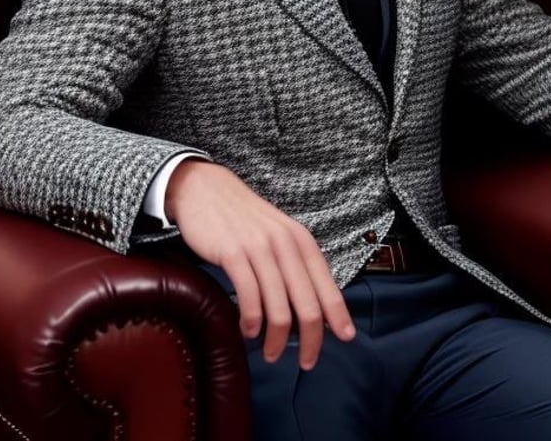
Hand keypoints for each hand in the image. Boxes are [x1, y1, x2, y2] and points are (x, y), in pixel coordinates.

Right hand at [165, 160, 355, 369]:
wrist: (204, 189)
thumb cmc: (242, 218)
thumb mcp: (278, 234)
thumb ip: (295, 263)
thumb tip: (313, 306)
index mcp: (300, 239)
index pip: (327, 284)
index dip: (338, 315)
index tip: (346, 338)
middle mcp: (285, 243)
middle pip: (307, 304)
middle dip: (311, 340)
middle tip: (306, 362)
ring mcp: (259, 248)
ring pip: (279, 308)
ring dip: (277, 340)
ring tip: (271, 353)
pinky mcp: (232, 253)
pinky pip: (249, 297)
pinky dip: (252, 321)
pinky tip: (248, 331)